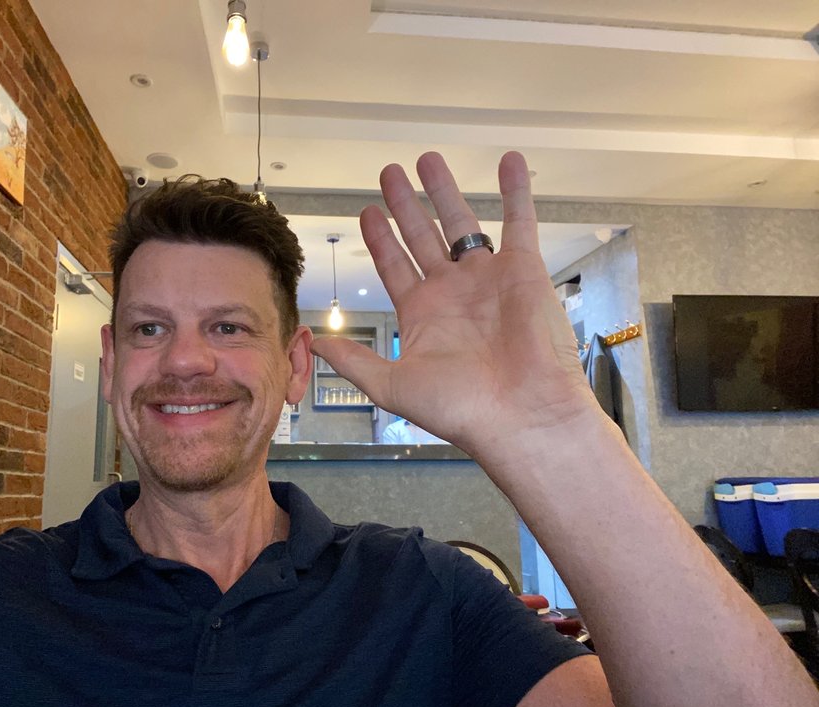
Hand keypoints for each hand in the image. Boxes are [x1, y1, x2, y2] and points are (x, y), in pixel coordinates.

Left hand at [310, 152, 595, 460]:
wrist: (519, 415)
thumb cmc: (459, 407)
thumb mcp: (391, 384)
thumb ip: (354, 360)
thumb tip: (315, 344)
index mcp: (422, 314)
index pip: (394, 264)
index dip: (378, 238)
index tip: (366, 211)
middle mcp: (452, 292)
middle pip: (422, 236)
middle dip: (405, 205)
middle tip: (389, 173)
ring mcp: (487, 279)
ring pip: (462, 222)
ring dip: (445, 191)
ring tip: (427, 160)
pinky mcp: (524, 270)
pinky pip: (520, 222)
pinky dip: (516, 192)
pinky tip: (509, 161)